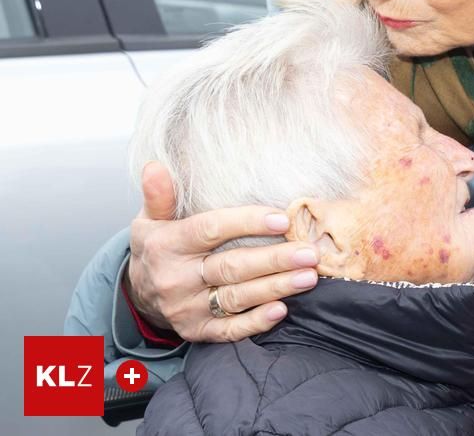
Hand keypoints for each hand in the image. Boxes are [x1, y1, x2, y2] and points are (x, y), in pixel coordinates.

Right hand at [125, 162, 320, 341]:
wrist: (139, 292)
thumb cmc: (159, 246)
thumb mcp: (151, 218)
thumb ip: (159, 195)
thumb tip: (155, 166)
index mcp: (167, 244)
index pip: (211, 230)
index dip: (247, 223)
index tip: (283, 219)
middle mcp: (175, 279)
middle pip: (231, 267)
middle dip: (275, 260)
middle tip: (310, 253)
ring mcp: (185, 308)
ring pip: (236, 298)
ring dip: (276, 288)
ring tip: (309, 277)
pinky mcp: (196, 331)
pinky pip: (229, 331)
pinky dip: (256, 322)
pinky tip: (282, 309)